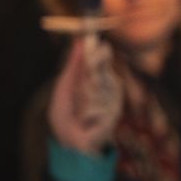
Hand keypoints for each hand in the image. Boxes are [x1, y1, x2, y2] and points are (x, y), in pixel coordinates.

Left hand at [47, 34, 120, 154]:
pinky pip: (100, 102)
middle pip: (103, 67)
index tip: (93, 40)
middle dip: (93, 65)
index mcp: (96, 77)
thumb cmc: (66, 114)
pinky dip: (88, 111)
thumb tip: (78, 41)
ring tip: (79, 109)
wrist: (69, 140)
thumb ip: (73, 65)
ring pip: (99, 84)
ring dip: (84, 96)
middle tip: (83, 64)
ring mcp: (112, 98)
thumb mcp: (65, 87)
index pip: (100, 58)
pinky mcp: (115, 111)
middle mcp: (107, 85)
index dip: (97, 50)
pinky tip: (86, 119)